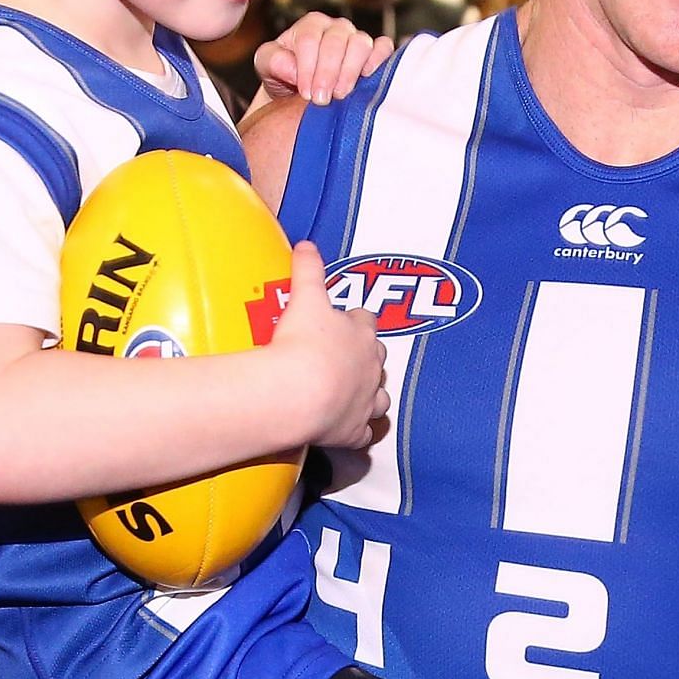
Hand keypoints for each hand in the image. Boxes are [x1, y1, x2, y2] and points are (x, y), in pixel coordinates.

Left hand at [250, 14, 392, 108]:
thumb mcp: (267, 66)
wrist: (303, 91)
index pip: (310, 39)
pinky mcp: (376, 52)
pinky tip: (366, 80)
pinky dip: (379, 61)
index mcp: (310, 25)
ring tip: (340, 95)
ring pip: (361, 44)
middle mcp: (336, 28)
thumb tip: (292, 68)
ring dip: (350, 71)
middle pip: (336, 41)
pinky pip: (384, 49)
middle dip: (328, 72)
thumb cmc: (286, 76)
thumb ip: (272, 61)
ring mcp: (358, 38)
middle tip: (321, 100)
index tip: (305, 93)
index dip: (308, 67)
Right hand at [270, 240, 388, 450]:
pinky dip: (359, 431)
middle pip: (378, 358)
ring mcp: (366, 401)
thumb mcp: (305, 296)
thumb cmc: (303, 343)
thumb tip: (306, 245)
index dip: (355, 320)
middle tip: (345, 356)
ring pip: (380, 397)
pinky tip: (351, 430)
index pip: (366, 320)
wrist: (298, 391)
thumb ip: (308, 269)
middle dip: (366, 356)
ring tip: (355, 393)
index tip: (344, 320)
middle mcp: (371, 368)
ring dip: (370, 394)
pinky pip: (364, 433)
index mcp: (361, 334)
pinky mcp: (354, 431)